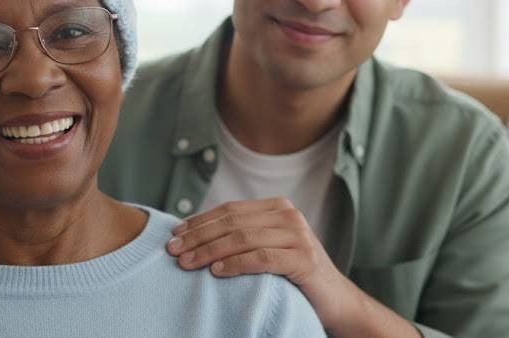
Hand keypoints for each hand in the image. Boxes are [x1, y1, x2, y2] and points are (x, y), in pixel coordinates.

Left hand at [166, 198, 418, 336]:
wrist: (336, 301)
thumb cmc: (294, 276)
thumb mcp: (267, 247)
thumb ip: (242, 235)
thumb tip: (193, 234)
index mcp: (277, 207)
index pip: (229, 210)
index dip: (199, 221)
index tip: (174, 234)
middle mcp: (289, 215)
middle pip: (232, 222)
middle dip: (198, 236)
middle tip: (172, 250)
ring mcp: (298, 236)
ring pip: (242, 238)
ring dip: (209, 250)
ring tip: (186, 262)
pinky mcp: (304, 259)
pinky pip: (261, 258)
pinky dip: (235, 264)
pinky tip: (215, 271)